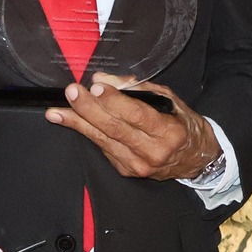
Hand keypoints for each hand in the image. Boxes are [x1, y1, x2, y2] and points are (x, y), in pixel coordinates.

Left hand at [45, 73, 223, 180]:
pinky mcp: (127, 171)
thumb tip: (102, 80)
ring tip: (56, 111)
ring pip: (102, 140)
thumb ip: (137, 89)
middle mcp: (153, 152)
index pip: (137, 115)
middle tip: (72, 93)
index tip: (95, 87)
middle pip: (115, 129)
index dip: (114, 101)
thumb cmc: (182, 125)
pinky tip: (71, 121)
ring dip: (78, 123)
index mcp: (169, 132)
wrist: (195, 158)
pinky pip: (103, 147)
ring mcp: (138, 165)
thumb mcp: (169, 99)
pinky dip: (87, 132)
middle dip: (89, 109)